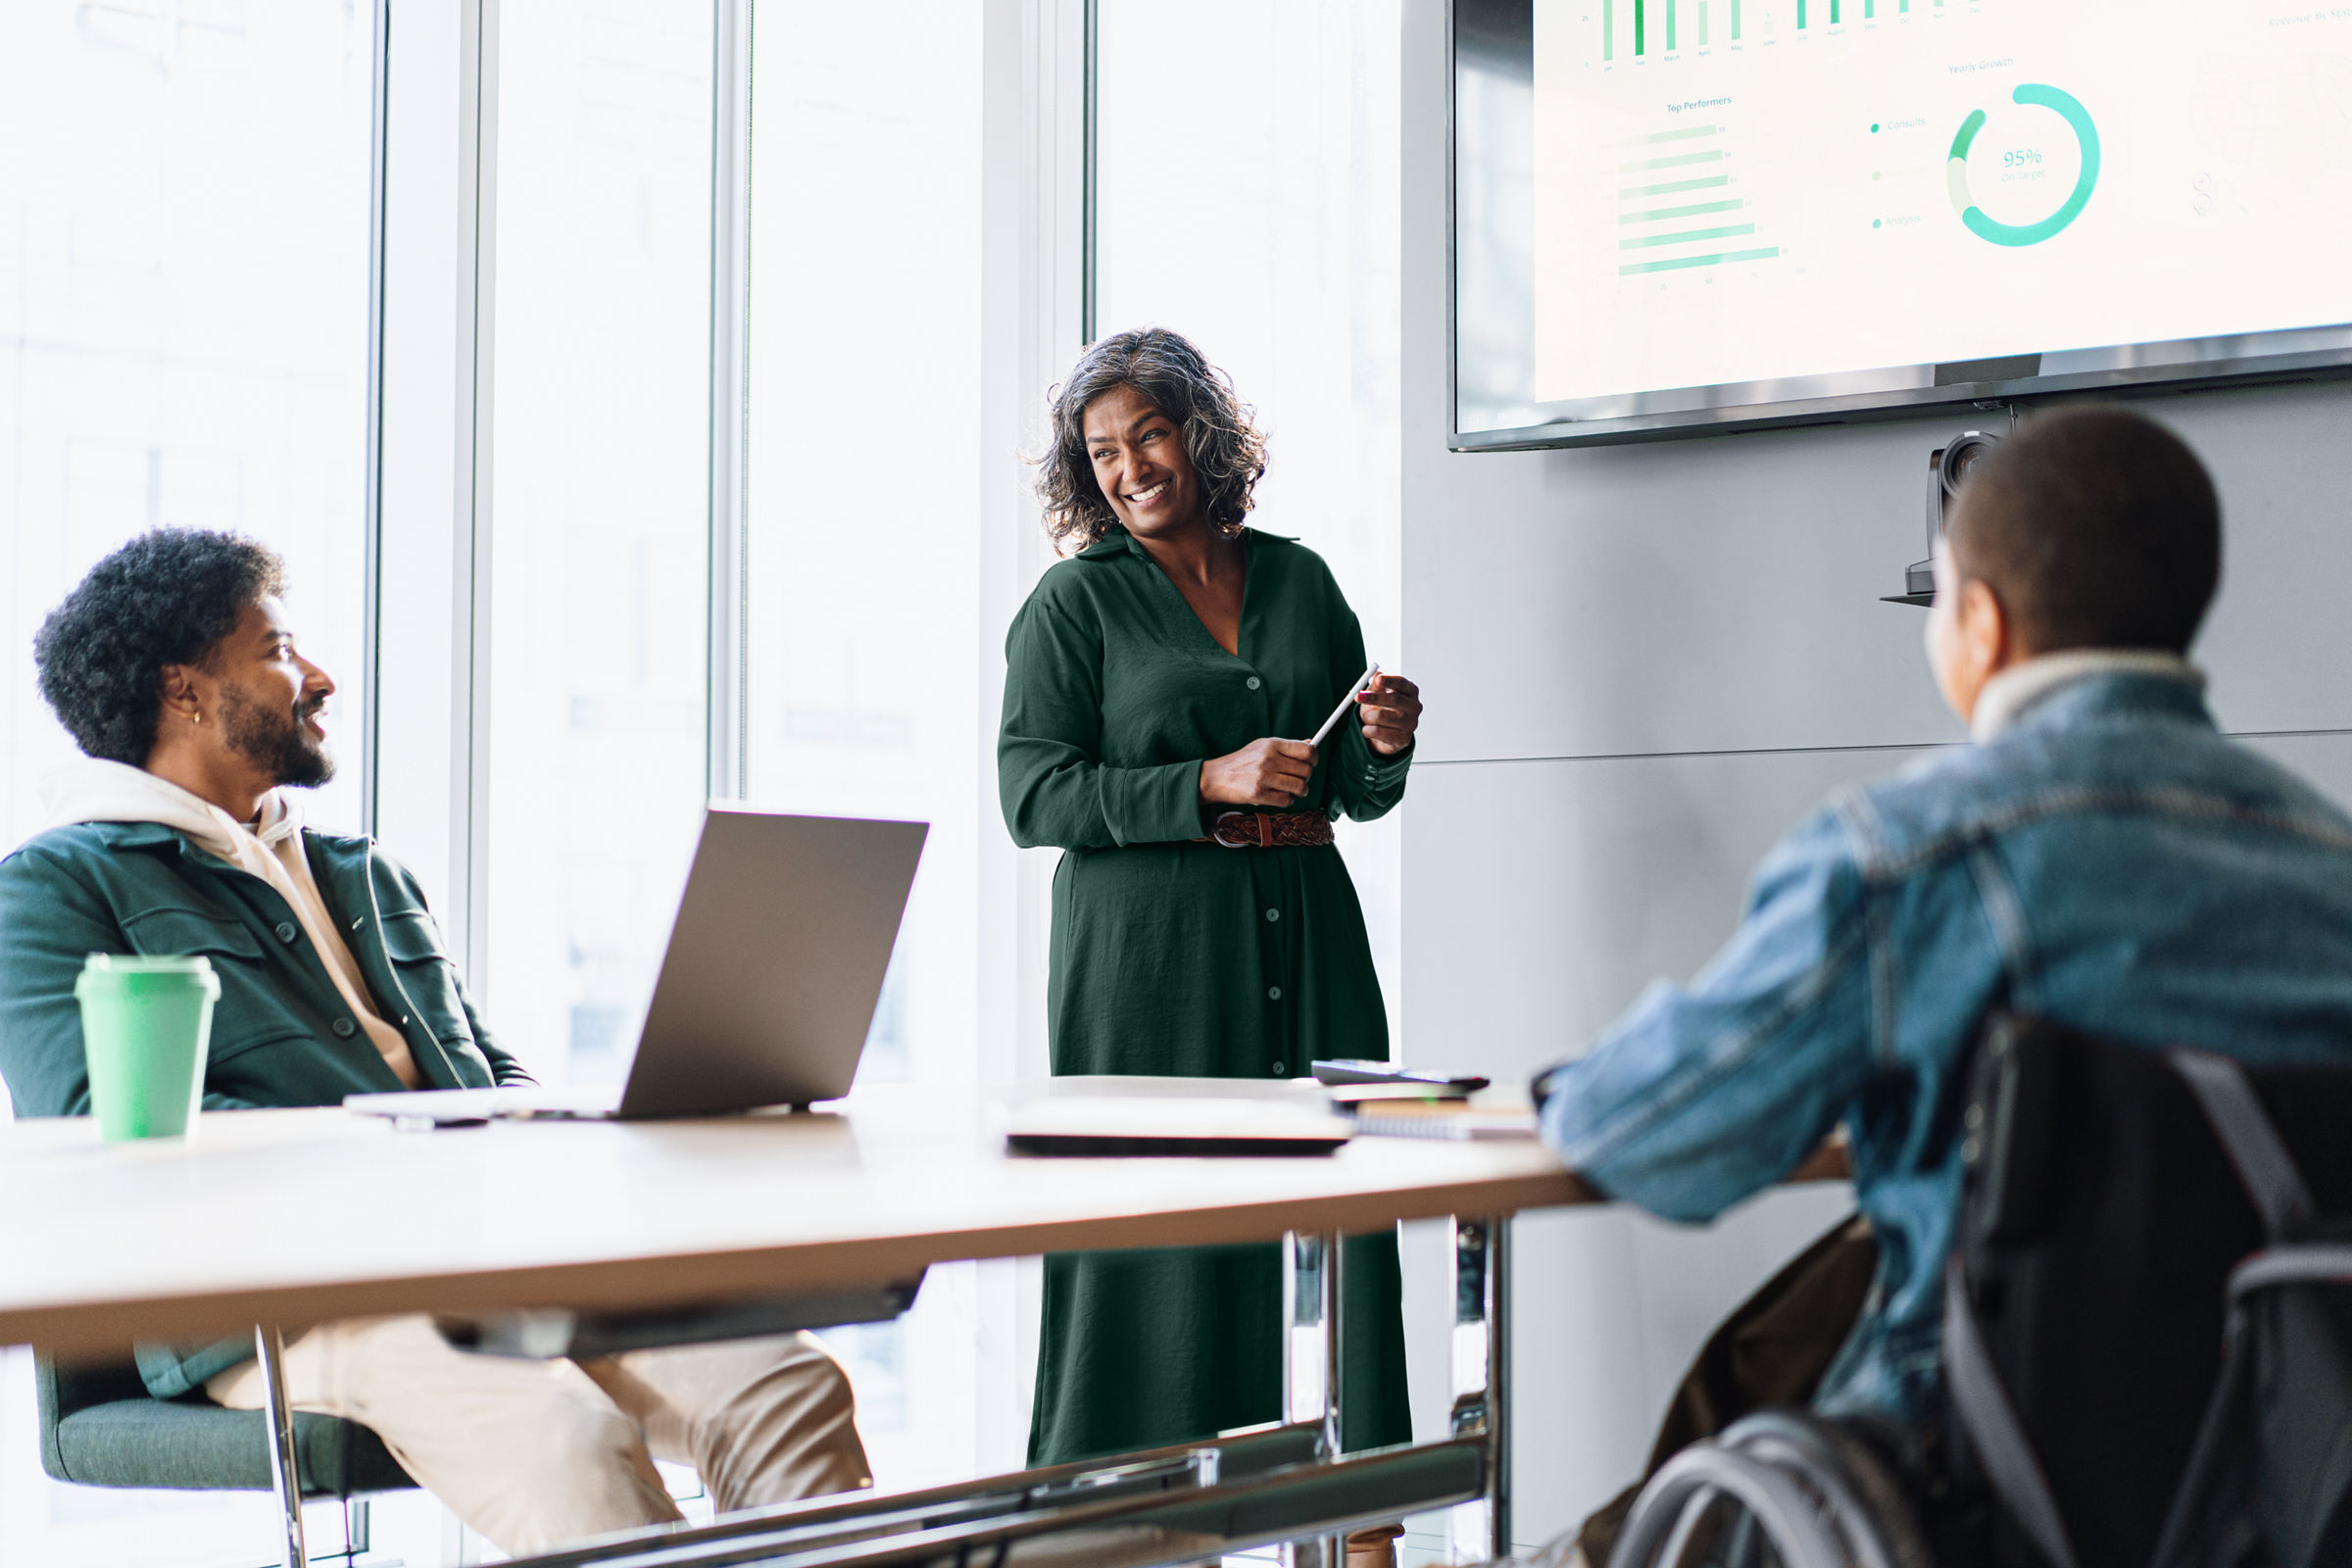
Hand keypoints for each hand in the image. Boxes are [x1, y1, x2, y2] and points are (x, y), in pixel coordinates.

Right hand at [1201, 738, 1317, 806]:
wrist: (1217, 777)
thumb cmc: (1243, 761)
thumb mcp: (1262, 746)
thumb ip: (1286, 746)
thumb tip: (1310, 743)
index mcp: (1271, 744)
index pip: (1306, 751)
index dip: (1314, 758)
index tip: (1312, 762)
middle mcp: (1269, 759)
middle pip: (1306, 770)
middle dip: (1306, 777)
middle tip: (1299, 778)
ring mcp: (1264, 777)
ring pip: (1299, 787)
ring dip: (1300, 791)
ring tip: (1293, 789)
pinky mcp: (1259, 794)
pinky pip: (1287, 800)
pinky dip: (1287, 800)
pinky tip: (1281, 795)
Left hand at [1358, 673, 1421, 755]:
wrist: (1385, 736)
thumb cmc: (1383, 710)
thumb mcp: (1378, 695)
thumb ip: (1377, 686)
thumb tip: (1376, 675)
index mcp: (1410, 692)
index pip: (1402, 683)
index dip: (1390, 680)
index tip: (1377, 678)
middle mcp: (1414, 707)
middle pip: (1395, 699)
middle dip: (1374, 697)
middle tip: (1358, 696)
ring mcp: (1410, 724)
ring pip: (1382, 717)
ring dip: (1367, 716)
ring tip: (1367, 718)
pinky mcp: (1403, 739)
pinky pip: (1378, 732)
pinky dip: (1367, 730)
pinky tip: (1369, 729)